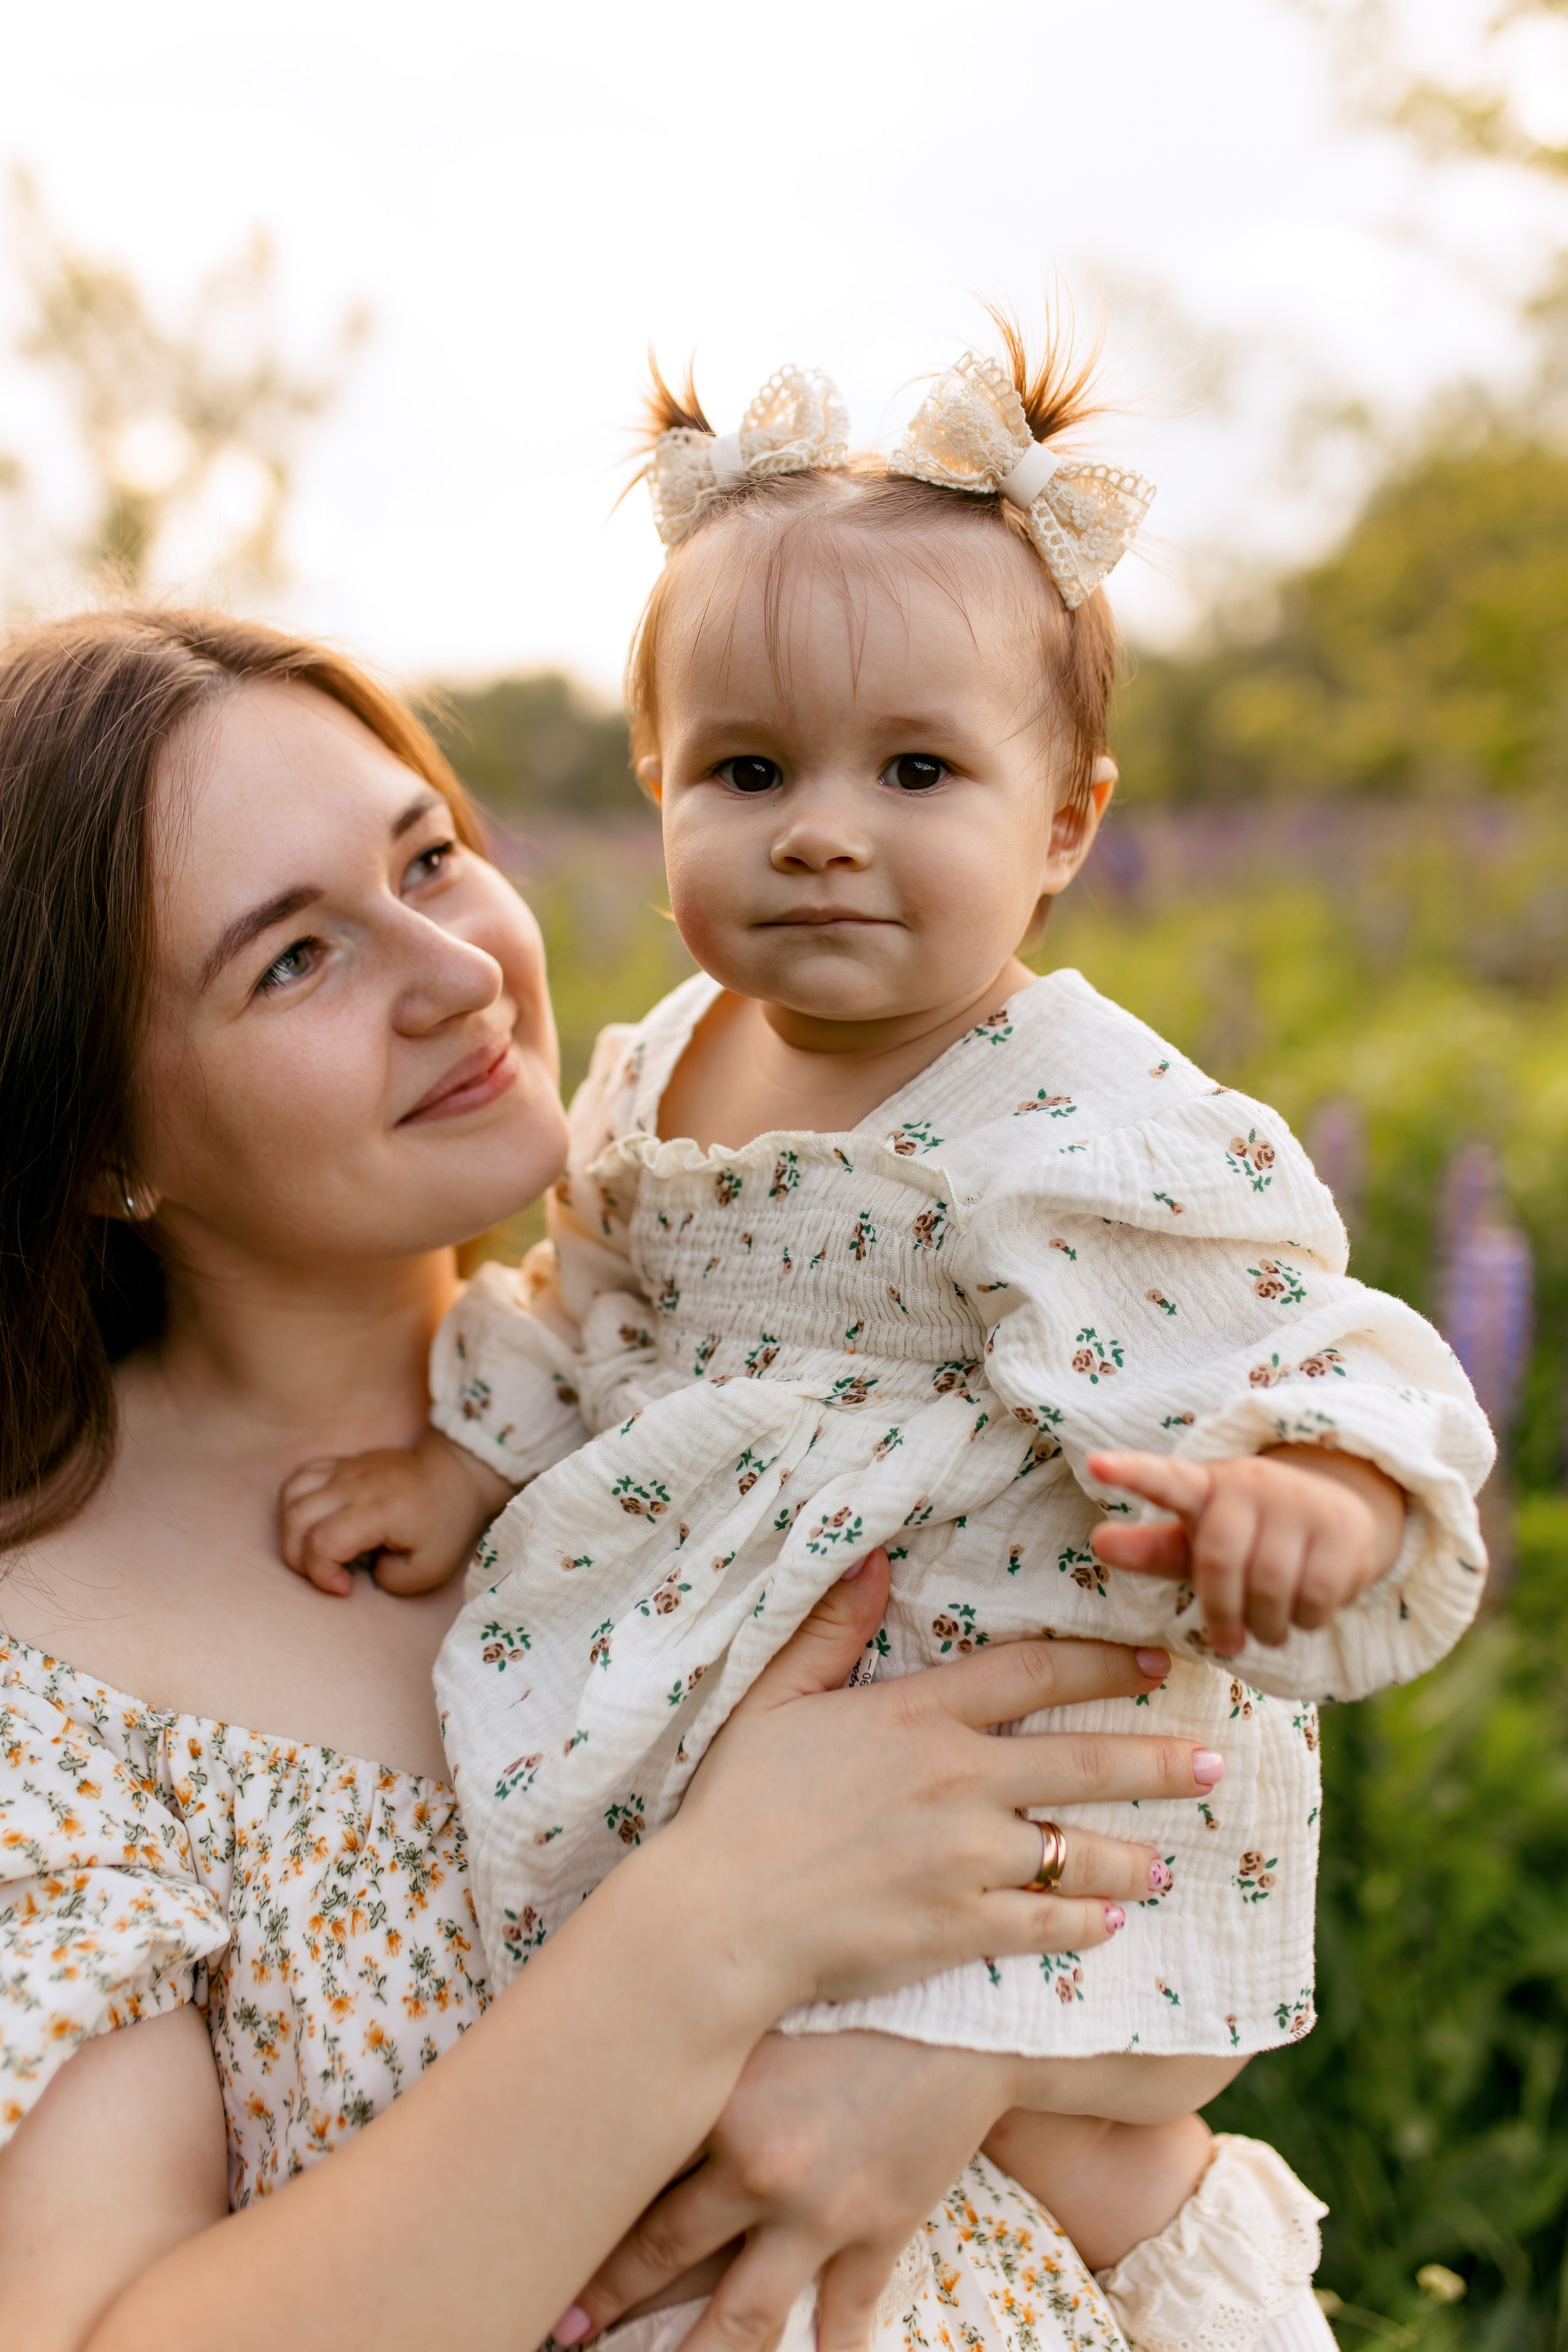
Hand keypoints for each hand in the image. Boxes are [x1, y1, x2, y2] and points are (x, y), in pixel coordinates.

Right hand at [278, 1425, 515, 1597]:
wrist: (455, 1473)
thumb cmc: (446, 1520)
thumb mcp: (433, 1567)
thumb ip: (393, 1581)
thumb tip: (365, 1572)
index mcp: (377, 1511)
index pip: (323, 1542)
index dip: (322, 1574)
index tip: (345, 1587)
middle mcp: (353, 1486)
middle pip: (297, 1520)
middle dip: (298, 1559)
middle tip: (325, 1575)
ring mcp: (344, 1470)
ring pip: (290, 1496)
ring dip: (291, 1532)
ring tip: (314, 1551)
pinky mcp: (341, 1464)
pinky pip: (299, 1478)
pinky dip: (294, 1504)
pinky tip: (312, 1522)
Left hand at [571, 2031, 1023, 2351]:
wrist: (974, 2004)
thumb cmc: (859, 1985)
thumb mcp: (769, 2006)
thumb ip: (703, 2040)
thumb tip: (624, 2047)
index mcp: (722, 2109)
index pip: (626, 2184)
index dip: (574, 2230)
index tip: (538, 2263)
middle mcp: (763, 2174)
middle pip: (661, 2262)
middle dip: (605, 2308)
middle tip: (557, 2336)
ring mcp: (824, 2215)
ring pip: (742, 2321)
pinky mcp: (881, 2233)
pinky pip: (846, 2321)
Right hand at [667, 1549, 1218, 2012]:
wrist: (719, 1917)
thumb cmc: (738, 1804)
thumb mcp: (775, 1697)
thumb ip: (831, 1628)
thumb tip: (876, 1558)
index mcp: (919, 1717)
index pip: (1034, 1675)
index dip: (1102, 1666)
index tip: (1155, 1665)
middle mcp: (958, 1783)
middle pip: (1083, 1762)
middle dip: (1157, 1761)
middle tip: (1212, 1761)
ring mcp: (964, 1860)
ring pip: (1078, 1850)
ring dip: (1136, 1853)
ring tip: (1175, 1858)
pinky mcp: (958, 1930)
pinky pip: (1045, 1923)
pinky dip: (1087, 1920)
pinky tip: (1114, 1921)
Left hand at [1087, 1442, 1406, 1654]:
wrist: (1340, 1517)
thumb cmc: (1250, 1537)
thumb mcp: (1198, 1543)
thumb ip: (1151, 1548)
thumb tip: (1099, 1544)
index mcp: (1204, 1486)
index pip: (1164, 1478)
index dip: (1131, 1473)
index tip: (1096, 1466)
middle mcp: (1250, 1484)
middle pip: (1220, 1561)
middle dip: (1222, 1614)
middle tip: (1227, 1642)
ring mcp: (1300, 1502)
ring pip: (1270, 1586)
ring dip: (1266, 1626)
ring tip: (1267, 1631)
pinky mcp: (1344, 1529)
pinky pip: (1315, 1596)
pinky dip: (1304, 1622)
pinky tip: (1302, 1615)